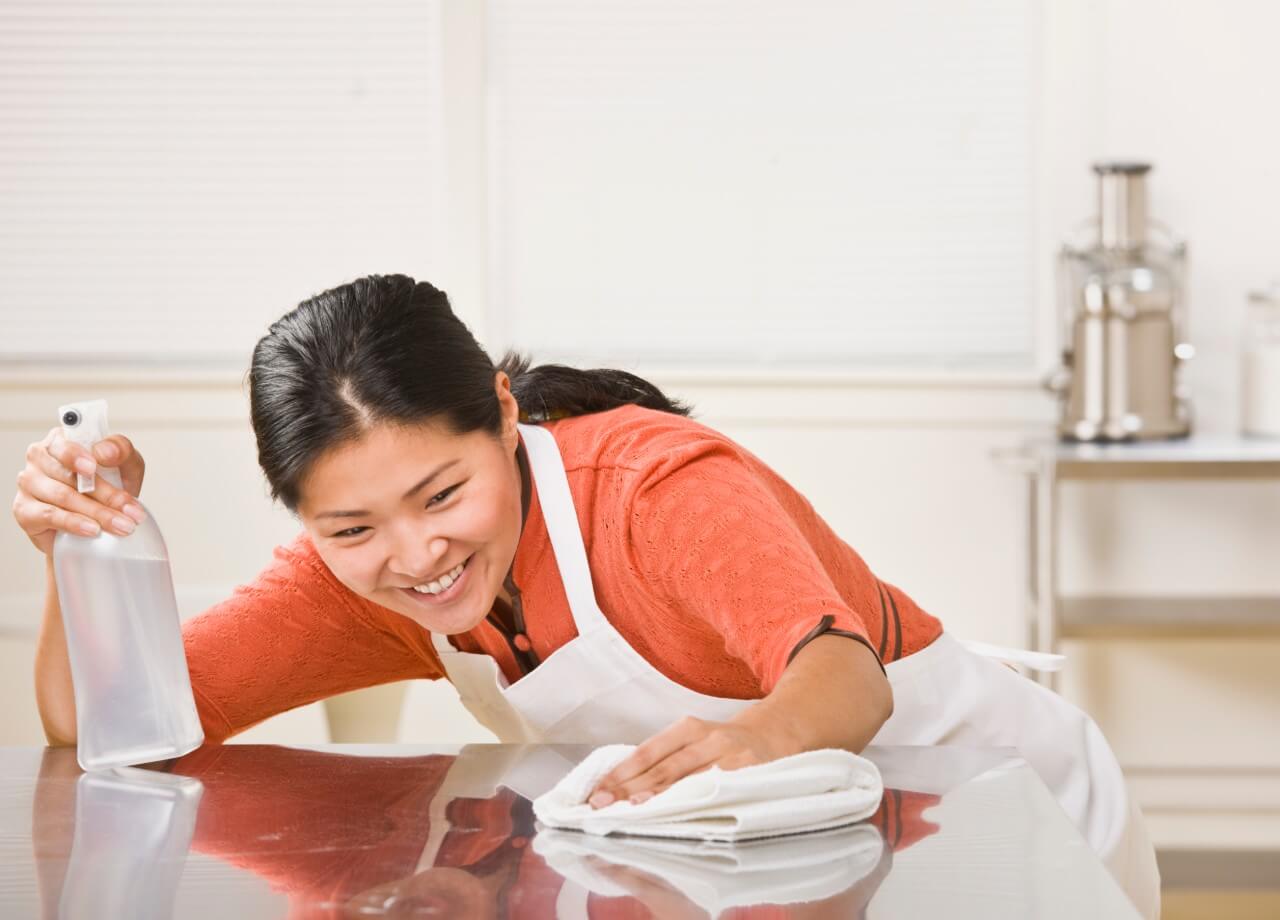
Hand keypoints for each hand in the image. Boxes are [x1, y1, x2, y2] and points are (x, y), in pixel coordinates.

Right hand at [12, 426, 146, 555]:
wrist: (98, 522)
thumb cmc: (109, 485)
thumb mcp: (125, 464)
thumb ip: (121, 450)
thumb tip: (103, 451)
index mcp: (61, 440)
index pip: (66, 443)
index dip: (78, 455)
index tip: (93, 467)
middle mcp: (39, 458)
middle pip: (70, 476)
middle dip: (106, 495)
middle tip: (131, 511)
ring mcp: (29, 484)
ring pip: (63, 496)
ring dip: (97, 513)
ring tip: (122, 525)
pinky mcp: (24, 510)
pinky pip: (49, 516)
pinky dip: (74, 523)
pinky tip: (92, 529)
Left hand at [586, 710, 798, 807]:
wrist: (778, 733)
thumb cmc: (726, 744)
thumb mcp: (696, 740)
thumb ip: (666, 759)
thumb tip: (621, 784)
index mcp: (689, 728)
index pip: (648, 751)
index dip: (621, 772)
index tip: (596, 791)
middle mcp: (708, 738)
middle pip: (663, 768)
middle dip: (630, 788)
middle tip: (602, 805)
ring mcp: (731, 756)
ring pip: (689, 780)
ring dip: (657, 797)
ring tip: (631, 809)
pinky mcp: (749, 773)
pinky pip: (717, 790)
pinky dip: (694, 802)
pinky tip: (677, 814)